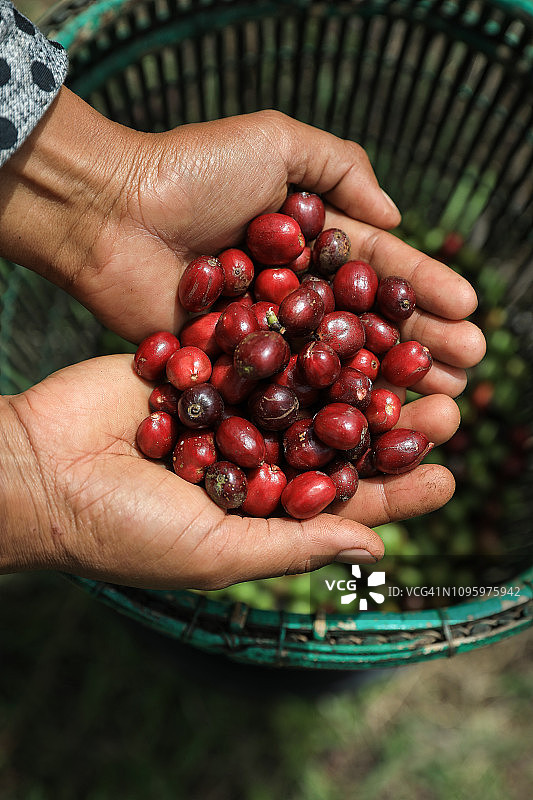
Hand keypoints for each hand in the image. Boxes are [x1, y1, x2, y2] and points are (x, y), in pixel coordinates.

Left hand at [0, 87, 483, 394]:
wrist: (110, 212)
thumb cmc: (192, 171)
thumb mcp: (278, 143)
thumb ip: (344, 169)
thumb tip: (396, 216)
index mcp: (308, 242)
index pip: (377, 270)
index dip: (423, 289)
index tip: (468, 310)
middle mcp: (291, 292)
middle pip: (364, 325)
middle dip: (418, 343)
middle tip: (467, 368)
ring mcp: (262, 333)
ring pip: (333, 364)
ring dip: (386, 382)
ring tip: (439, 398)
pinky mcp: (228, 366)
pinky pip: (283, 390)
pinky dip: (322, 407)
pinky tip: (365, 423)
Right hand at [2, 355, 459, 588]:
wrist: (41, 467)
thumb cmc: (122, 529)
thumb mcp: (215, 552)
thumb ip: (294, 545)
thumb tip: (375, 549)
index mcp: (260, 507)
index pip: (340, 502)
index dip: (393, 492)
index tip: (446, 478)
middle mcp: (251, 453)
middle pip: (334, 436)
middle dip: (388, 425)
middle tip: (448, 410)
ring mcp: (226, 404)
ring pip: (305, 384)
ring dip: (358, 371)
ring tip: (413, 356)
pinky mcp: (200, 360)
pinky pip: (256, 342)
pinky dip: (298, 328)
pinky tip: (344, 312)